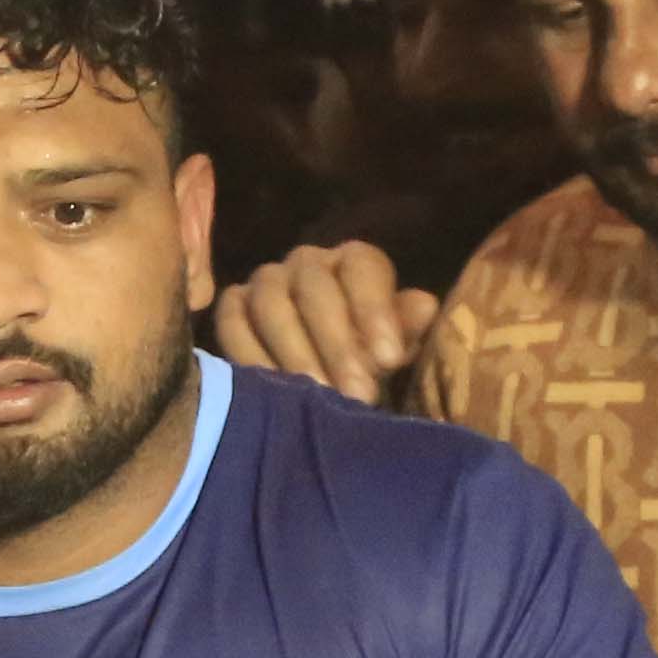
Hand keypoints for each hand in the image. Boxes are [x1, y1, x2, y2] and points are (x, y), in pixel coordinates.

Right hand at [211, 241, 434, 401]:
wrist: (333, 378)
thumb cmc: (371, 358)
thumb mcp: (396, 346)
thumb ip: (408, 326)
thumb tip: (423, 307)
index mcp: (355, 261)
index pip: (362, 269)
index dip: (375, 311)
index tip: (389, 359)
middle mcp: (307, 262)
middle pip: (315, 289)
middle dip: (337, 343)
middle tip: (357, 393)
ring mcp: (265, 282)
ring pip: (271, 304)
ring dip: (294, 352)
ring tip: (317, 397)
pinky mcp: (233, 307)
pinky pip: (233, 323)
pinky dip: (250, 356)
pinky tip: (271, 391)